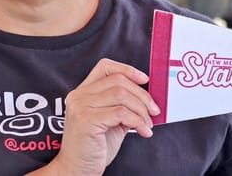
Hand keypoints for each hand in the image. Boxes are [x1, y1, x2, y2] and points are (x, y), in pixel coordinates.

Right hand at [33, 58, 159, 175]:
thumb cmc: (94, 148)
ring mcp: (81, 106)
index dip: (127, 69)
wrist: (77, 171)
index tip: (144, 80)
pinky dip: (138, 121)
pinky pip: (121, 113)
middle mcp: (79, 96)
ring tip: (148, 124)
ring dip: (141, 110)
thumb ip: (123, 106)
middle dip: (142, 95)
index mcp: (83, 92)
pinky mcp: (86, 120)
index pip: (105, 67)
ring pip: (121, 95)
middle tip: (154, 111)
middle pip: (118, 81)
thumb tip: (147, 98)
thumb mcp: (111, 121)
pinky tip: (143, 132)